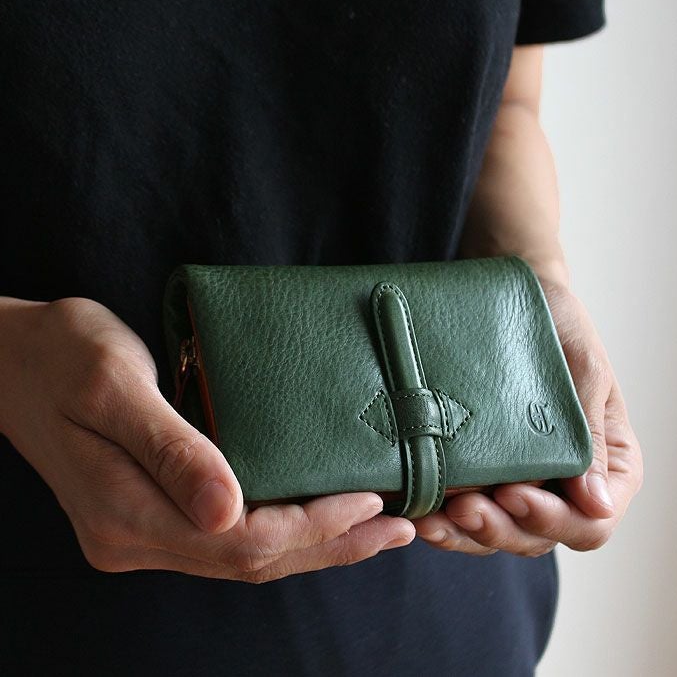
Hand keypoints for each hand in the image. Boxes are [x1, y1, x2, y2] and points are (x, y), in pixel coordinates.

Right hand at [0, 297, 413, 580]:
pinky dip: (282, 532)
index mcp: (125, 511)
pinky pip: (227, 539)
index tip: (368, 499)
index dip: (312, 525)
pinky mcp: (148, 515)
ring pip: (243, 557)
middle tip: (398, 527)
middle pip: (251, 560)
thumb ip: (172, 451)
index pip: (241, 540)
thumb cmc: (62, 355)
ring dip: (314, 545)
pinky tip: (316, 519)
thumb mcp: (116, 387)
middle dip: (330, 544)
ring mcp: (139, 532)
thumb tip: (229, 512)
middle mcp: (133, 537)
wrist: (11, 358)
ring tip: (375, 530)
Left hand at [412, 279, 642, 556]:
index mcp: (606, 463)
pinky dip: (444, 519)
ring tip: (431, 518)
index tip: (512, 493)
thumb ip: (592, 431)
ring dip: (464, 535)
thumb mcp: (583, 368)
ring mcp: (522, 480)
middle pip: (538, 536)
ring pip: (498, 533)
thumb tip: (597, 503)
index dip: (552, 519)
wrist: (513, 297)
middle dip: (498, 530)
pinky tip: (419, 511)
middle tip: (462, 509)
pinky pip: (466, 513)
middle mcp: (565, 482)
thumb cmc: (556, 322)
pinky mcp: (482, 471)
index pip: (589, 521)